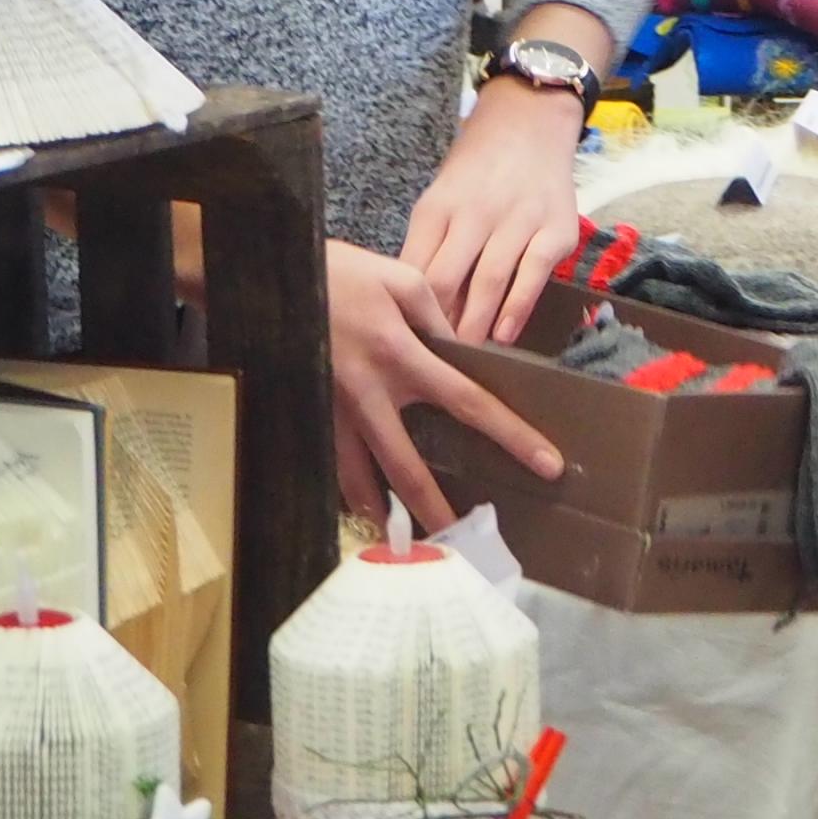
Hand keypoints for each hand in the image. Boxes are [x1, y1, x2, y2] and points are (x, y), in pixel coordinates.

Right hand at [328, 239, 564, 530]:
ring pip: (358, 477)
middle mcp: (369, 393)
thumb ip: (436, 314)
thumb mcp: (399, 277)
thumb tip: (459, 347)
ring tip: (399, 547)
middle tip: (459, 539)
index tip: (547, 464)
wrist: (270, 274)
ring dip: (380, 515)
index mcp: (402, 355)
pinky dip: (344, 491)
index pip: (469, 402)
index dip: (511, 435)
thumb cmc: (339, 271)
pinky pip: (328, 462)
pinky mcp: (307, 411)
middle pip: (407, 466)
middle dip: (434, 507)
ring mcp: (333, 409)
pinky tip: (358, 511)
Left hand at [403, 76, 590, 345]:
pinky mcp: (555, 229)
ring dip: (476, 324)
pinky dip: (517, 308)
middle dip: (438, 326)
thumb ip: (426, 248)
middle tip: (432, 363)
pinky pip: (533, 274)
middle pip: (447, 278)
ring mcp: (518, 219)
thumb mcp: (438, 201)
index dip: (408, 312)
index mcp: (437, 208)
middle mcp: (475, 211)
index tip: (405, 344)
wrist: (527, 126)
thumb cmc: (474, 175)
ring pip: (489, 280)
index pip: (415, 270)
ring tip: (466, 359)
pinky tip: (505, 335)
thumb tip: (411, 308)